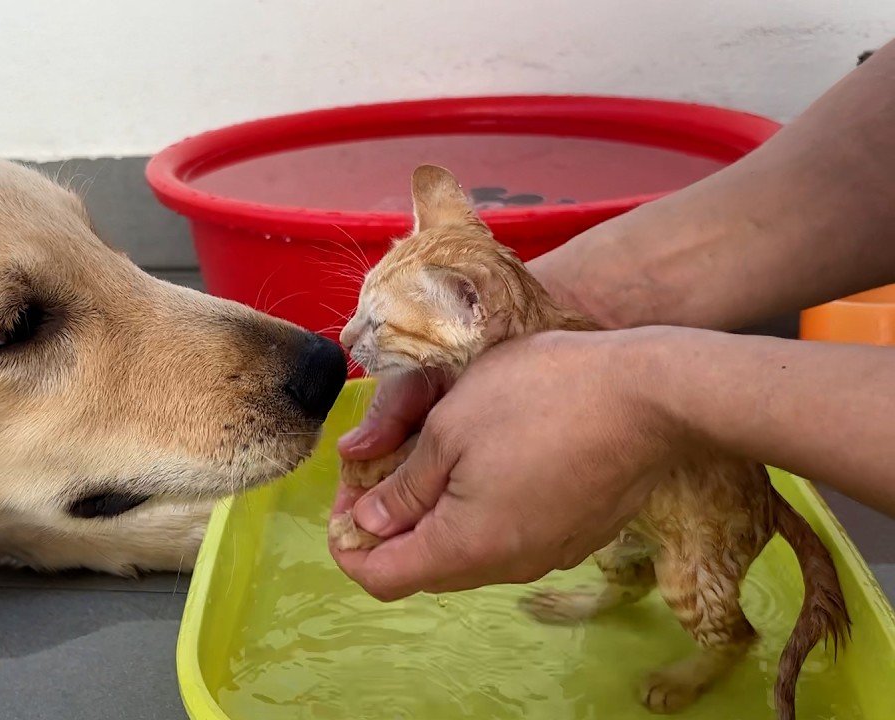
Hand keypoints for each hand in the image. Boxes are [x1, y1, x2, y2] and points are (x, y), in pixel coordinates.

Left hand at [330, 328, 683, 600]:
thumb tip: (371, 522)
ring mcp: (546, 553)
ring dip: (434, 515)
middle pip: (423, 567)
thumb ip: (404, 486)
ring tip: (427, 455)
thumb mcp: (449, 429)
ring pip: (466, 551)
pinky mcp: (575, 533)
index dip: (349, 542)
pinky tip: (480, 459)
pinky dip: (477, 510)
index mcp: (464, 546)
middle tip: (380, 467)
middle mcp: (506, 565)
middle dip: (388, 525)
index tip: (345, 494)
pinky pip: (507, 536)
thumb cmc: (540, 397)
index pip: (380, 578)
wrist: (649, 394)